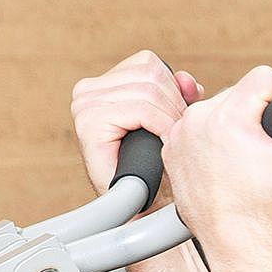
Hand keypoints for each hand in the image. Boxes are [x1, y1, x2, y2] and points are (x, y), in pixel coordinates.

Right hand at [68, 50, 204, 196]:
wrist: (141, 208)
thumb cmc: (156, 168)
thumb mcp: (172, 120)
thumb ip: (179, 94)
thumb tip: (187, 80)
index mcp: (102, 84)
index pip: (149, 63)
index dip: (173, 90)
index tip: (178, 119)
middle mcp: (87, 90)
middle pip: (152, 74)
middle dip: (174, 104)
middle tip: (177, 135)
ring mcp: (84, 104)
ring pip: (150, 90)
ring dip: (170, 118)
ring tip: (170, 142)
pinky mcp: (89, 121)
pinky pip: (142, 109)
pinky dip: (161, 126)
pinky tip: (163, 145)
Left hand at [161, 65, 271, 265]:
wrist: (248, 254)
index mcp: (227, 120)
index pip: (263, 77)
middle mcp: (196, 126)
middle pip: (237, 93)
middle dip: (256, 116)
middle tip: (266, 152)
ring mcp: (179, 142)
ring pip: (216, 112)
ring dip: (234, 128)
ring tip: (247, 162)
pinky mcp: (171, 157)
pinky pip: (198, 133)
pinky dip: (213, 144)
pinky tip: (228, 168)